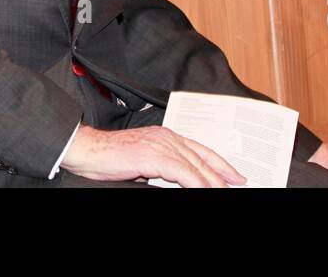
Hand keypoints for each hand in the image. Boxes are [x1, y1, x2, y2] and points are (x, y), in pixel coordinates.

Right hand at [60, 125, 246, 187]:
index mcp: (166, 136)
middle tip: (238, 184)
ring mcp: (161, 145)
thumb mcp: (143, 162)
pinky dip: (197, 183)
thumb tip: (178, 182)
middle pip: (202, 158)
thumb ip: (163, 168)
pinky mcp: (154, 156)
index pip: (200, 150)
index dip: (219, 164)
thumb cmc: (110, 157)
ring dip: (213, 181)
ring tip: (225, 190)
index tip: (233, 175)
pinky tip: (206, 190)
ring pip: (196, 166)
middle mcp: (167, 137)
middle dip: (223, 173)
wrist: (88, 150)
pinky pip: (183, 173)